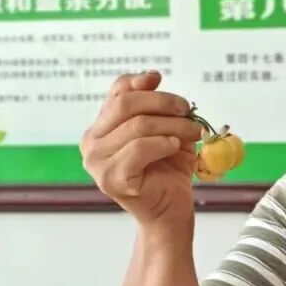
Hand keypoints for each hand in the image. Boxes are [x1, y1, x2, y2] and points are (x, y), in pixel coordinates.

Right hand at [80, 70, 202, 228]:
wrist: (171, 210)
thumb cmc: (168, 170)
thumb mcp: (165, 130)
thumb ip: (154, 106)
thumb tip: (151, 75)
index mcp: (101, 128)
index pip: (116, 93)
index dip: (138, 82)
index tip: (159, 79)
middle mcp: (91, 143)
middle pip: (125, 104)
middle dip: (162, 102)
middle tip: (187, 109)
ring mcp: (97, 162)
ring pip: (137, 126)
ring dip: (173, 125)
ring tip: (193, 132)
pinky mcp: (112, 179)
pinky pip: (140, 149)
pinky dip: (163, 143)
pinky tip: (175, 147)